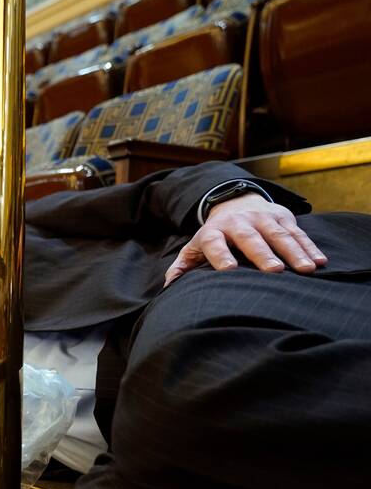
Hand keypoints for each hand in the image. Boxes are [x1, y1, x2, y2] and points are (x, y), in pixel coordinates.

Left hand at [164, 194, 326, 285]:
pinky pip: (298, 233)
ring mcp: (262, 218)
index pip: (214, 243)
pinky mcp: (282, 216)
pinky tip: (320, 261)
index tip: (229, 270)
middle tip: (274, 271)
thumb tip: (168, 286)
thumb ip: (183, 266)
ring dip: (294, 252)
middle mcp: (238, 223)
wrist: (236, 202)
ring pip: (279, 234)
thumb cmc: (215, 235)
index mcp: (214, 233)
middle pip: (251, 238)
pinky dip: (309, 247)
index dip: (220, 255)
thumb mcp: (195, 247)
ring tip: (306, 270)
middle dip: (263, 254)